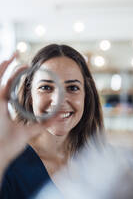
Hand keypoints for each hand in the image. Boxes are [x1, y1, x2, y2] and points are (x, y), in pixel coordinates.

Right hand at [0, 54, 42, 174]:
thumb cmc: (9, 145)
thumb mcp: (29, 131)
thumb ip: (42, 124)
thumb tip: (58, 117)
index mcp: (4, 106)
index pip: (8, 86)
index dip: (14, 75)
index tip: (25, 67)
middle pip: (2, 79)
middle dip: (6, 66)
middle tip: (15, 54)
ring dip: (4, 67)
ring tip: (12, 55)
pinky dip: (2, 72)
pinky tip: (7, 63)